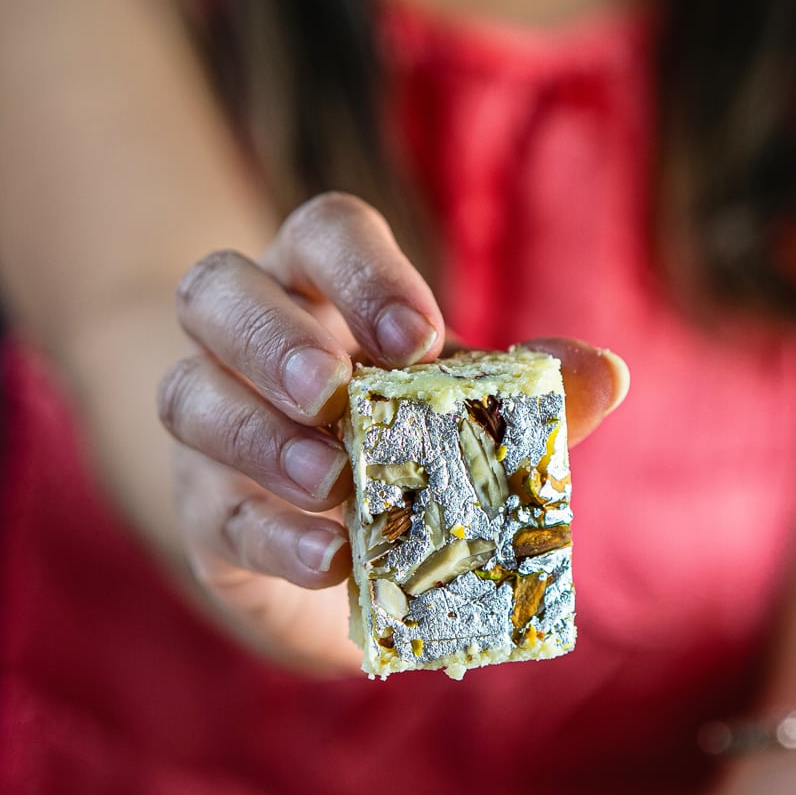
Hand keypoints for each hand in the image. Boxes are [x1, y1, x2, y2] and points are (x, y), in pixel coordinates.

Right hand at [158, 193, 627, 667]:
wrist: (337, 554)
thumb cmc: (406, 450)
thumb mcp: (471, 413)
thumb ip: (531, 394)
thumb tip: (607, 375)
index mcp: (318, 289)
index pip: (320, 234)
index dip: (360, 272)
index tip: (415, 338)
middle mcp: (244, 344)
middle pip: (212, 292)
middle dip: (269, 338)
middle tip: (332, 391)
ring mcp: (209, 431)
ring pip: (187, 398)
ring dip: (259, 438)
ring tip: (333, 480)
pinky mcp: (207, 520)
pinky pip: (219, 517)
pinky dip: (277, 539)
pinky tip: (330, 559)